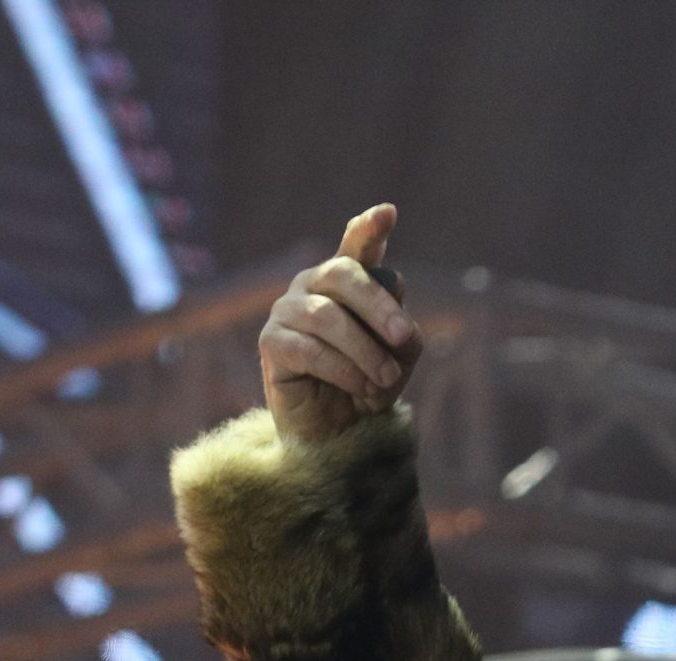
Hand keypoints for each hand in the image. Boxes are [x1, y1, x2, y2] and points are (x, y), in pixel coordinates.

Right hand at [260, 203, 423, 443]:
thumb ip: (402, 327)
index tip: (387, 212)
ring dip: (365, 351)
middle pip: (343, 275)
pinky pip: (310, 349)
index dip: (370, 229)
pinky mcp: (271, 342)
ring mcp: (288, 310)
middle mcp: (313, 286)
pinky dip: (344, 371)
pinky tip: (361, 389)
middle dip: (379, 306)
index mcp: (348, 283)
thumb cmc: (371, 384)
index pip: (357, 247)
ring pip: (329, 317)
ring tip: (386, 380)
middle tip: (404, 338)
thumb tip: (395, 291)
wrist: (341, 432)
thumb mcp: (400, 356)